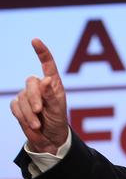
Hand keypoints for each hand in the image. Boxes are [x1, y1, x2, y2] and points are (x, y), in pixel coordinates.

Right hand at [10, 38, 68, 153]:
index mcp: (53, 84)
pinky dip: (22, 117)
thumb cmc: (57, 121)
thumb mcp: (57, 109)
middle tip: (38, 111)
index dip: (42, 52)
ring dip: (28, 113)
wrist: (49, 137)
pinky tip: (31, 124)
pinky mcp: (17, 105)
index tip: (35, 40)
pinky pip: (15, 107)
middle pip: (30, 83)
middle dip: (34, 98)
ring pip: (21, 97)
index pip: (47, 65)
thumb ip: (52, 95)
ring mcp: (27, 95)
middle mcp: (39, 87)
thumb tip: (46, 79)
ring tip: (38, 124)